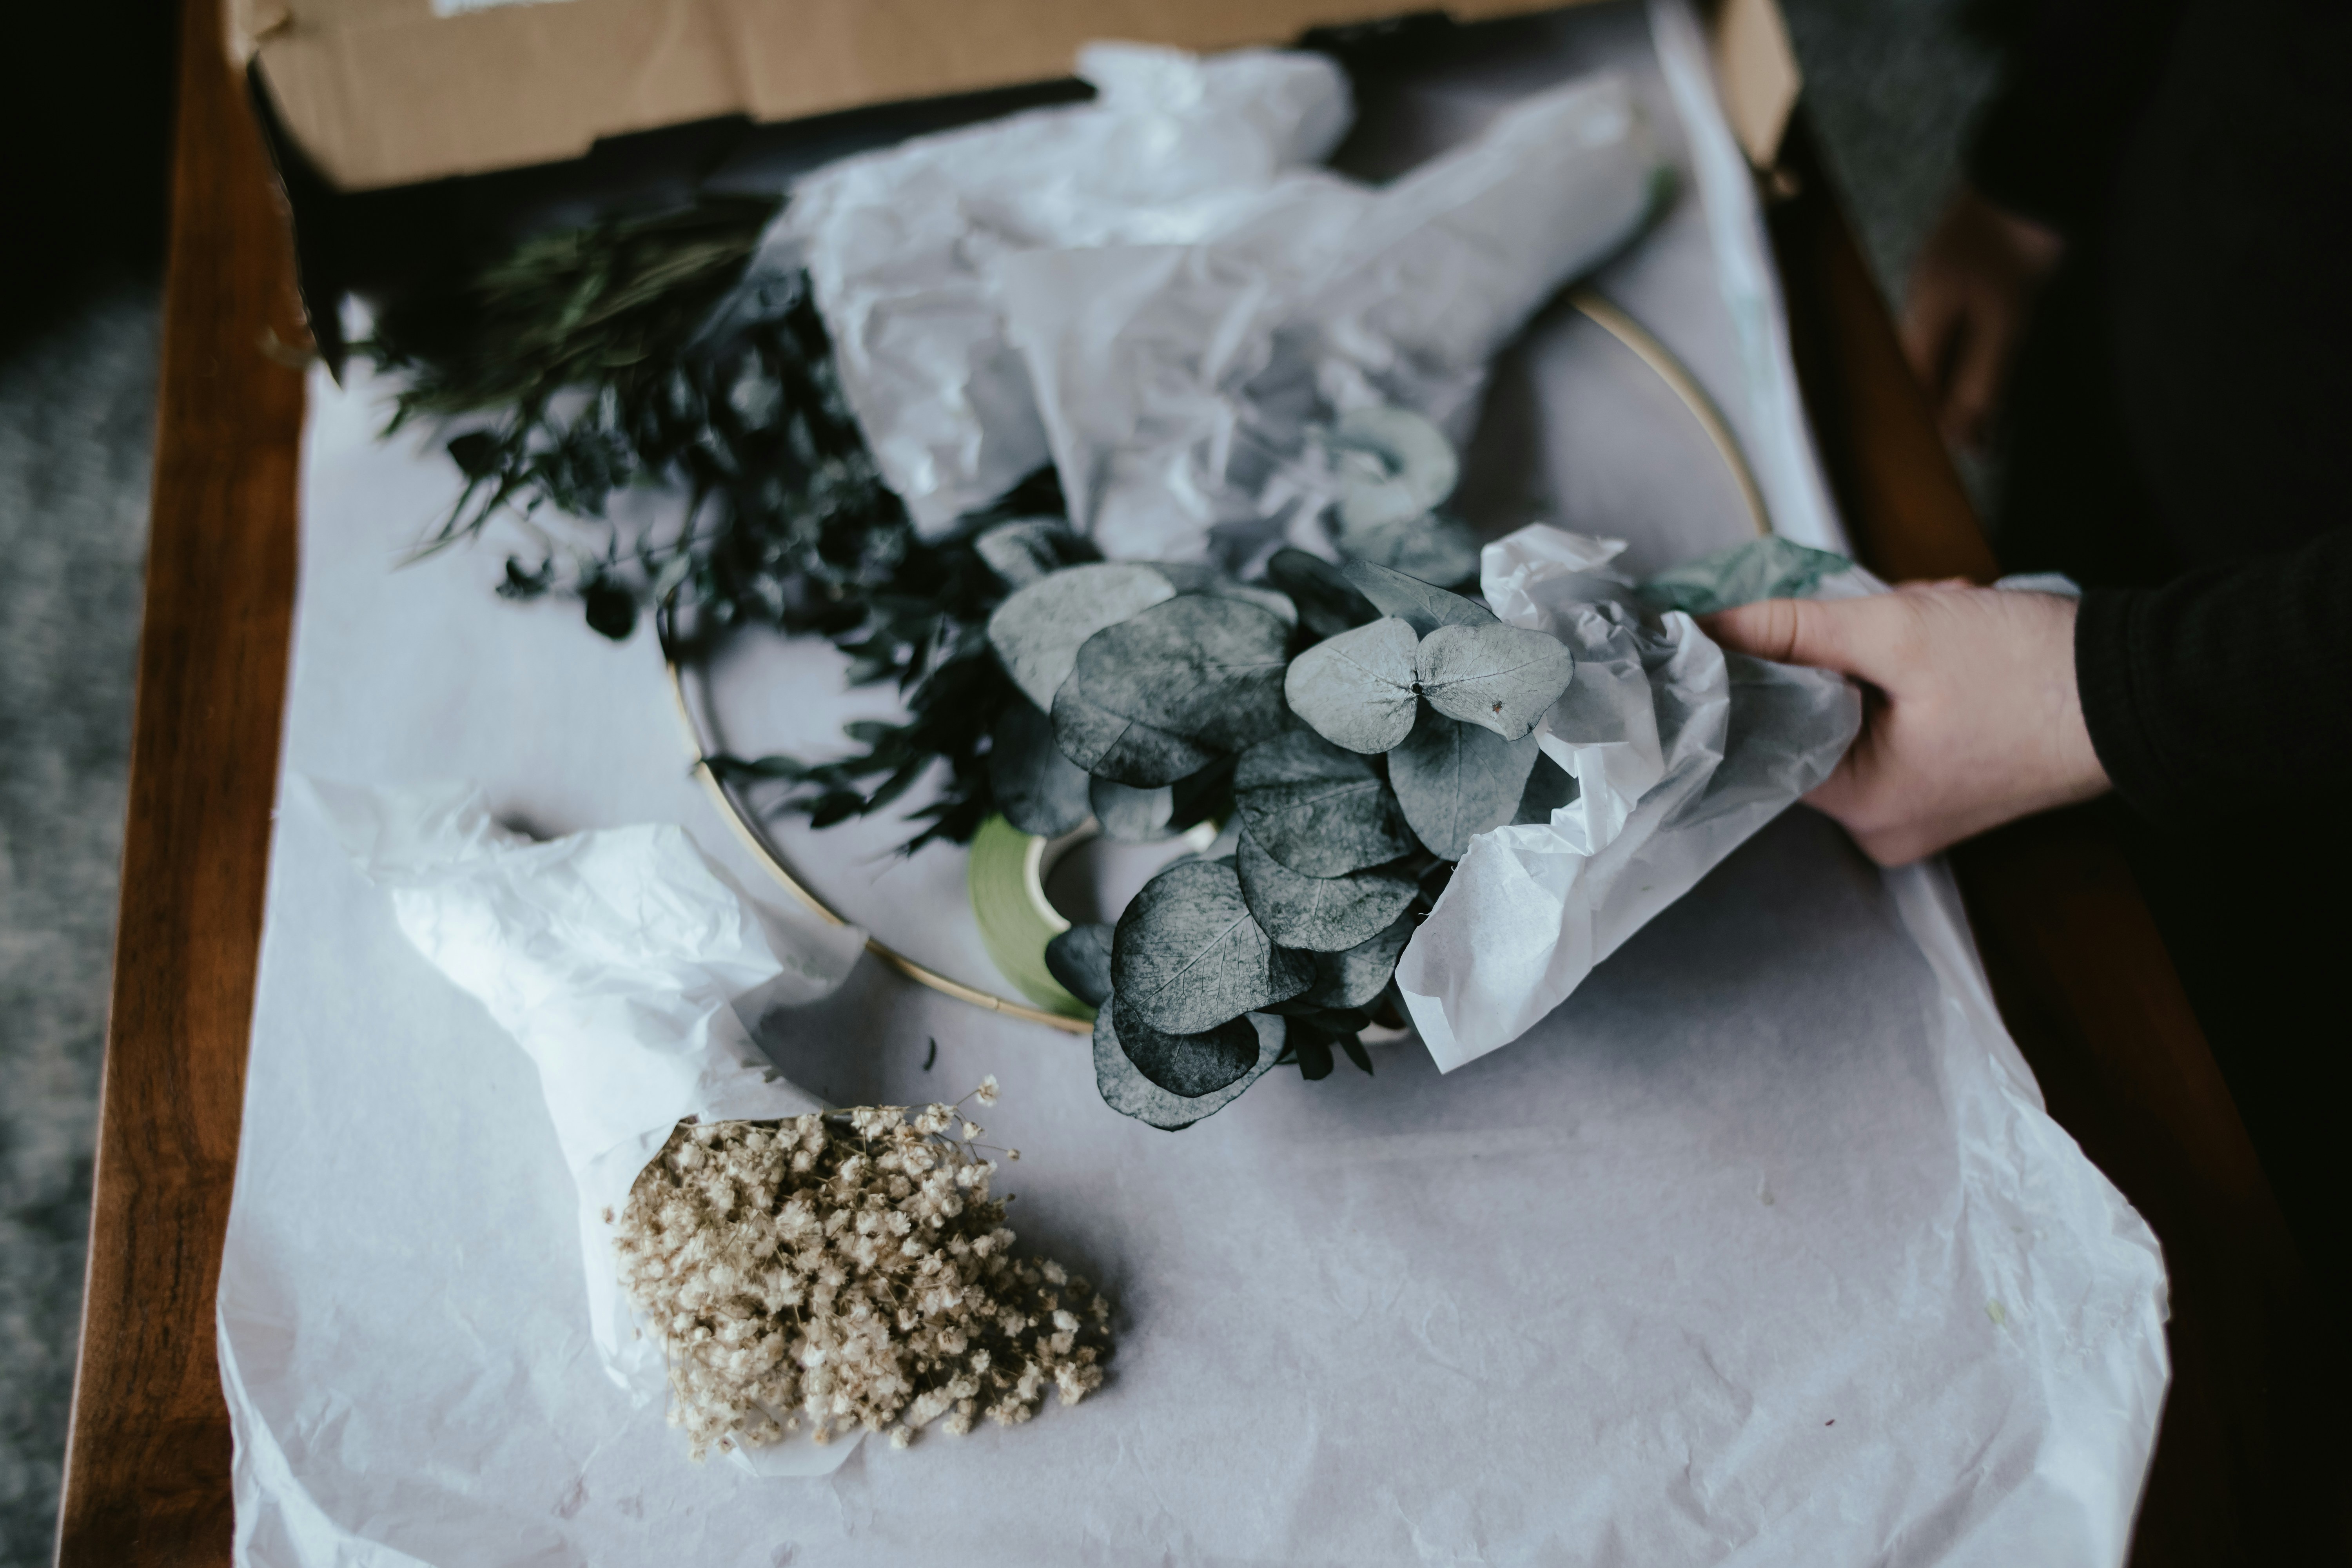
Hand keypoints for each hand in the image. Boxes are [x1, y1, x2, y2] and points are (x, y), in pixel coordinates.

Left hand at [1702, 585, 2108, 865]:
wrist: (2146, 686)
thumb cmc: (2028, 669)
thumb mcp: (1897, 630)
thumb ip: (1793, 629)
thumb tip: (1710, 629)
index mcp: (1862, 808)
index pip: (1766, 738)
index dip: (1765, 671)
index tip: (1780, 622)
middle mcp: (1884, 824)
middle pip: (1818, 717)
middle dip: (1850, 647)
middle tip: (1900, 607)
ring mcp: (1921, 805)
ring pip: (1863, 706)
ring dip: (1891, 645)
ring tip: (1944, 612)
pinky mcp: (1952, 779)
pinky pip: (1903, 717)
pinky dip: (1920, 666)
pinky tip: (1958, 629)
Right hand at [1901, 187, 2063, 450]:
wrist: (2039, 168)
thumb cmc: (2019, 243)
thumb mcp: (2005, 320)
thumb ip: (1981, 378)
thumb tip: (1962, 435)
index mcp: (1924, 309)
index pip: (1919, 379)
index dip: (1937, 416)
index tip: (1963, 450)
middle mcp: (1924, 292)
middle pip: (1929, 360)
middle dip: (1950, 398)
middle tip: (1983, 435)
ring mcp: (1945, 269)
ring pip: (1946, 336)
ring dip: (1965, 370)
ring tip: (1994, 400)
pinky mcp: (1970, 254)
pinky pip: (1964, 312)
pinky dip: (1977, 340)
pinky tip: (1997, 347)